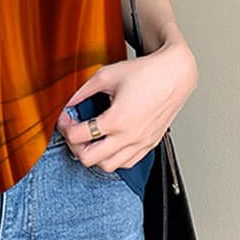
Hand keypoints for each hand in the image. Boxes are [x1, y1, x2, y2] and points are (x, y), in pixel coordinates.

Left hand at [56, 41, 197, 171]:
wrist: (175, 75)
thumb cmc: (146, 73)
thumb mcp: (106, 75)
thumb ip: (82, 91)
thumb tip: (67, 102)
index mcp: (117, 119)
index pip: (78, 136)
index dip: (64, 126)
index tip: (65, 118)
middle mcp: (130, 136)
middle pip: (89, 159)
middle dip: (75, 145)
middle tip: (74, 131)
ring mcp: (141, 143)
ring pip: (108, 166)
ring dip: (94, 155)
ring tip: (90, 138)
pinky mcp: (149, 144)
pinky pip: (126, 163)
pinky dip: (113, 158)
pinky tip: (108, 142)